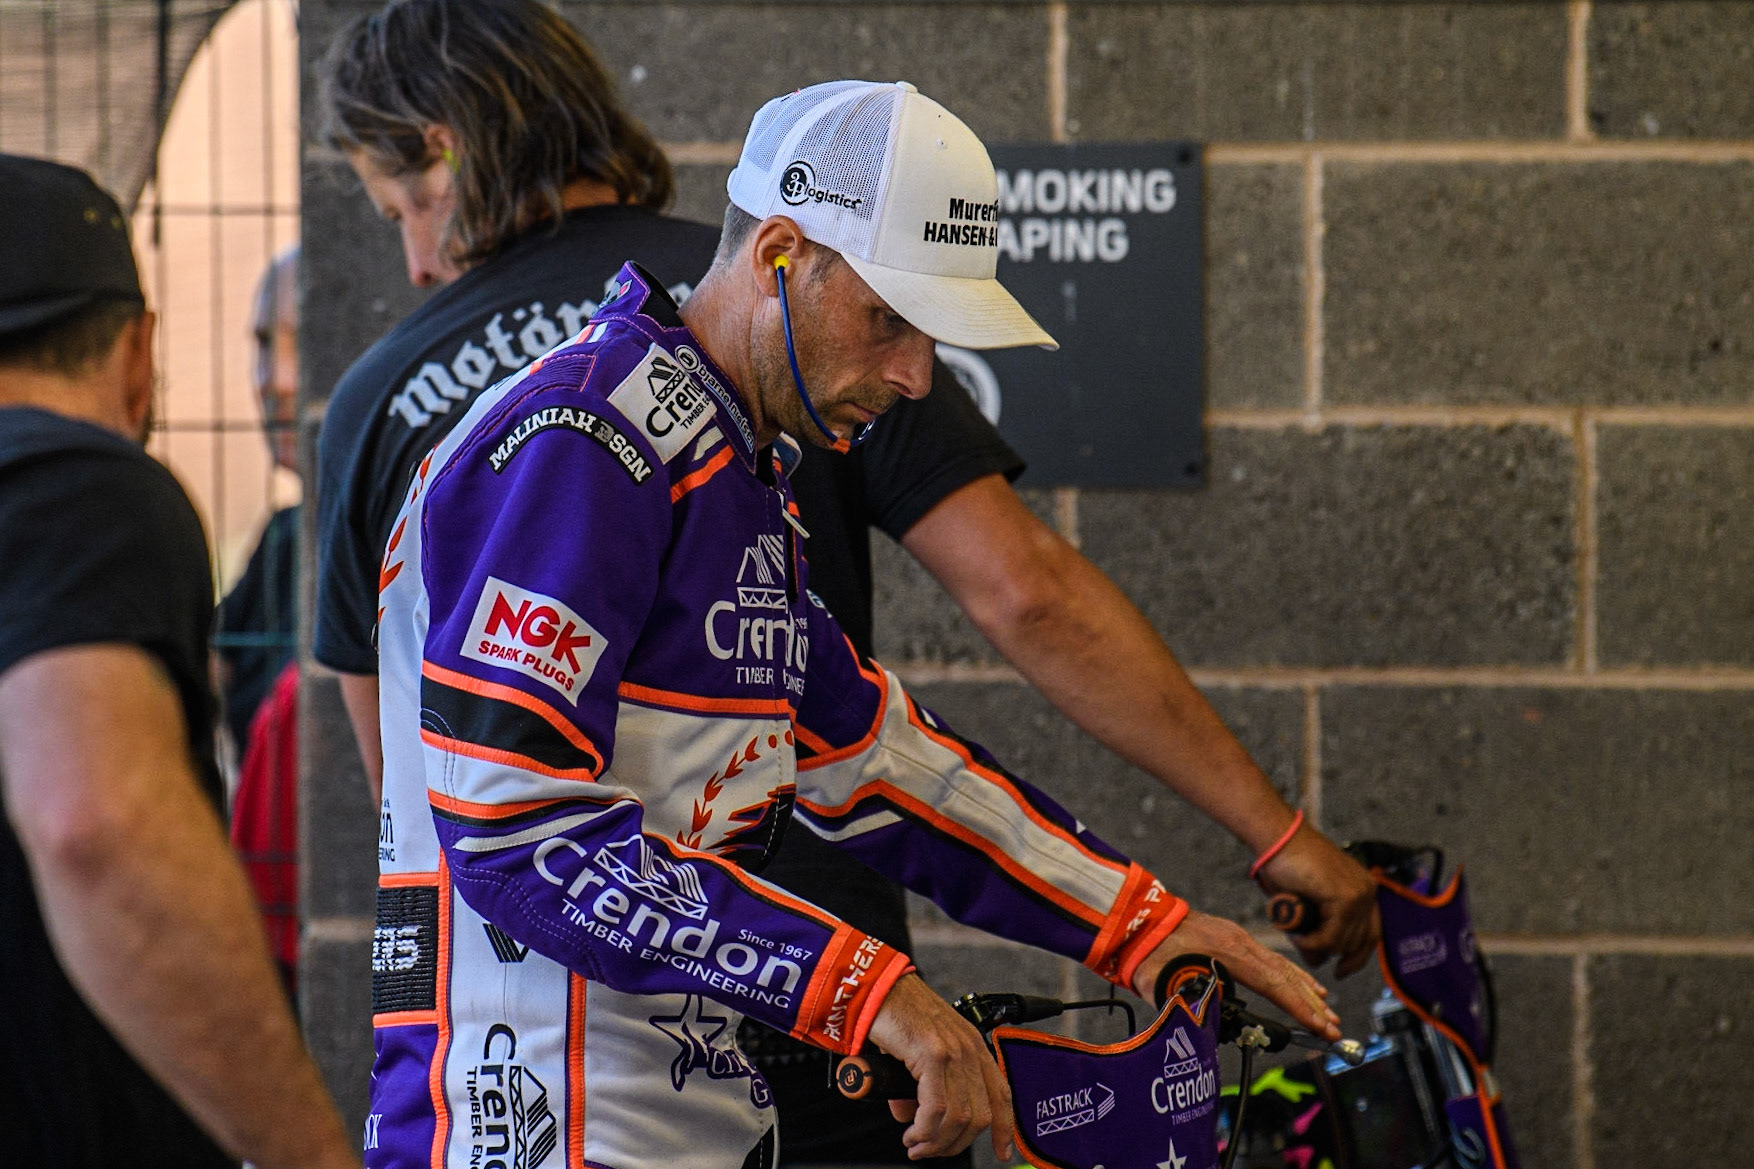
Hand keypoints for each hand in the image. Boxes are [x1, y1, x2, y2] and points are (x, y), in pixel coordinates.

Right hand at [865, 973, 1015, 1161]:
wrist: (872, 985)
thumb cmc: (891, 1011)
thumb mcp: (915, 1051)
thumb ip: (919, 1086)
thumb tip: (911, 1116)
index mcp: (971, 1045)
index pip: (1001, 1093)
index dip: (1004, 1128)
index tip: (1001, 1153)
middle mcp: (968, 1048)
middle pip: (981, 1115)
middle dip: (955, 1144)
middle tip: (929, 1151)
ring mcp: (953, 1050)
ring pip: (960, 1117)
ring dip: (936, 1141)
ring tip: (915, 1144)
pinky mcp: (932, 1053)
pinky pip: (936, 1108)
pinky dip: (924, 1129)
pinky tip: (911, 1132)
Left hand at [1131, 910, 1341, 1040]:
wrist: (1132, 916)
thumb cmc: (1144, 950)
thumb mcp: (1159, 982)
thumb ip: (1185, 1005)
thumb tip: (1209, 1027)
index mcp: (1228, 951)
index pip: (1273, 984)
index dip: (1299, 1008)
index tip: (1320, 1027)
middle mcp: (1239, 941)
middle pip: (1285, 976)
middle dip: (1312, 1005)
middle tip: (1334, 1029)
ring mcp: (1237, 936)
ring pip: (1281, 966)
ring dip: (1306, 990)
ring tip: (1328, 1012)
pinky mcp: (1232, 937)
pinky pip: (1271, 958)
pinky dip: (1292, 974)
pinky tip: (1306, 985)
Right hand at [1257, 824, 1379, 976]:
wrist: (1277, 838)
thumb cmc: (1285, 864)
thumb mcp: (1309, 901)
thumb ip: (1319, 926)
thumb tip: (1319, 959)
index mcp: (1362, 888)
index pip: (1371, 934)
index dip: (1356, 956)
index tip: (1340, 971)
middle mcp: (1367, 890)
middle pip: (1358, 942)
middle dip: (1331, 951)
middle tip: (1305, 946)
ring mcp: (1358, 894)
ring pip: (1342, 943)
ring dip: (1316, 946)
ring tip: (1295, 934)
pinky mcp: (1345, 898)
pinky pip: (1330, 938)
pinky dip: (1311, 943)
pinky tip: (1297, 936)